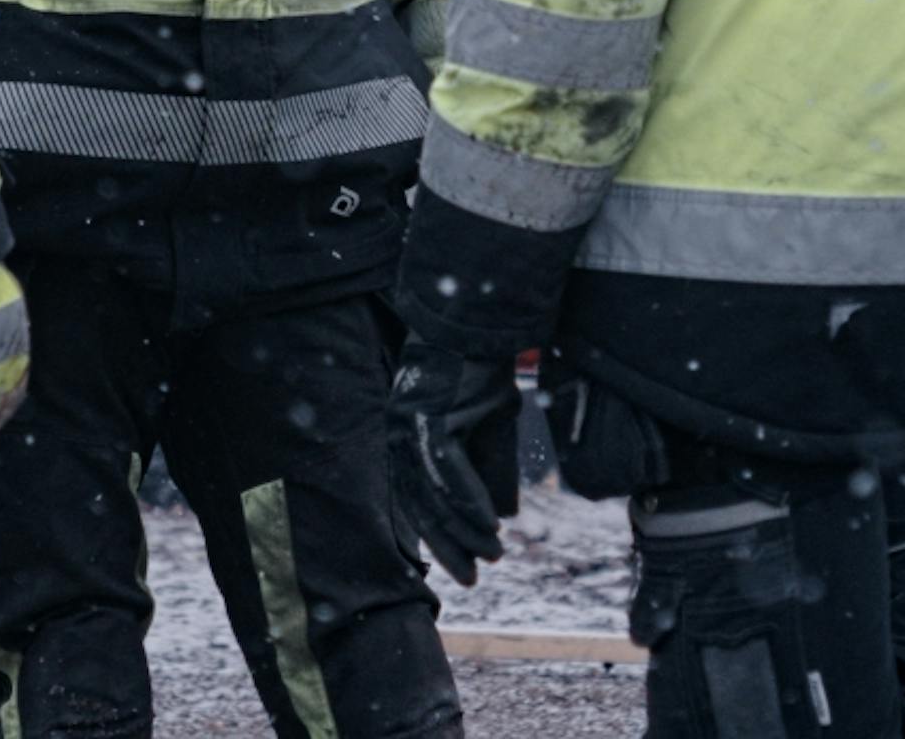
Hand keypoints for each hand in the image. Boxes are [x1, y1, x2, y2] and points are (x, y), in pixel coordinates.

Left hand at [384, 339, 521, 584]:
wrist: (482, 323)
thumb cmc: (484, 372)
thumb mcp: (491, 427)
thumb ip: (490, 470)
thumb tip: (504, 516)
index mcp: (408, 439)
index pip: (419, 501)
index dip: (441, 537)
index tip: (465, 567)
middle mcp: (400, 436)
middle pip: (420, 506)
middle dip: (448, 547)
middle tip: (471, 580)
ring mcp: (410, 427)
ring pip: (435, 496)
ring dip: (466, 530)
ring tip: (492, 555)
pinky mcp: (429, 418)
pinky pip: (448, 473)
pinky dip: (471, 502)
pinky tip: (490, 525)